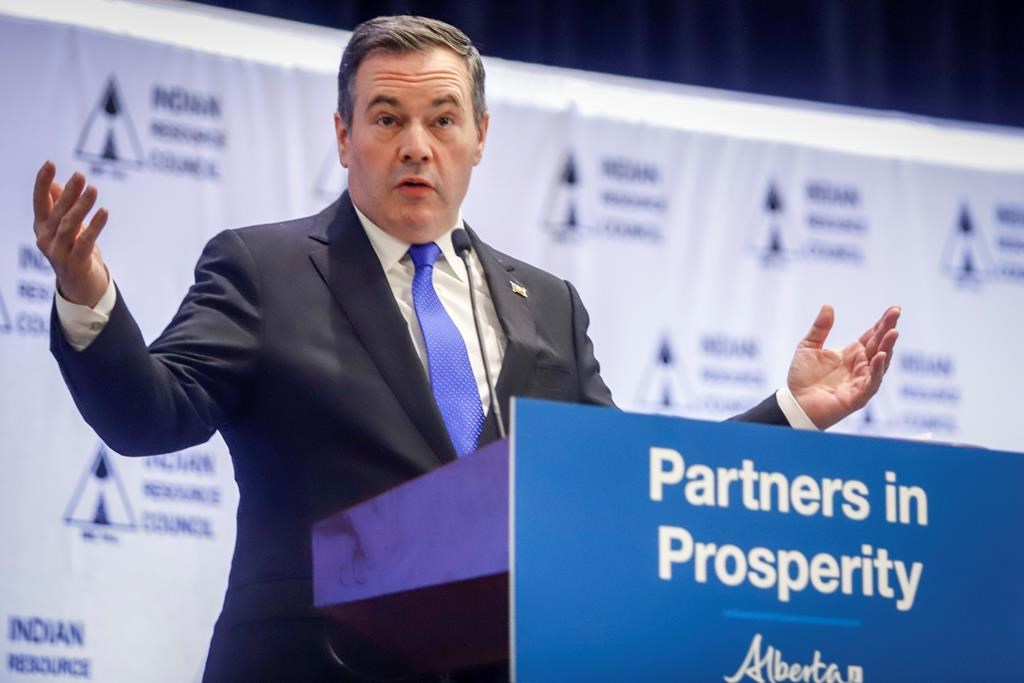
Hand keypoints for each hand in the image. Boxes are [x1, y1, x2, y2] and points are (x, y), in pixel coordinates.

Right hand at [33, 161, 109, 306]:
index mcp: (42, 228)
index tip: (49, 163)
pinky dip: (95, 226)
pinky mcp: (75, 263)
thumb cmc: (73, 251)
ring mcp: (58, 252)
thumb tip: (55, 184)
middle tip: (80, 175)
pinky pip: (85, 242)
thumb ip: (58, 207)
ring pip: (69, 226)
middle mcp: (46, 239)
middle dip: (68, 192)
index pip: (39, 201)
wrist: (80, 286)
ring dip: (82, 206)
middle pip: (57, 212)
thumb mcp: (65, 228)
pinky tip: (104, 212)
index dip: (42, 182)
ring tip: (93, 189)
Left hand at [787, 304, 899, 428]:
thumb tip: (828, 306)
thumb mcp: (808, 347)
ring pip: (881, 362)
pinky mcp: (859, 396)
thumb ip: (820, 328)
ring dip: (888, 347)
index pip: (872, 335)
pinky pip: (872, 382)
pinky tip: (880, 356)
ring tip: (893, 332)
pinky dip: (877, 369)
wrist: (795, 402)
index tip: (894, 308)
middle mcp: (861, 366)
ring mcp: (862, 381)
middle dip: (888, 329)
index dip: (883, 323)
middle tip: (896, 313)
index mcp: (852, 353)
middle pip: (879, 345)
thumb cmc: (802, 377)